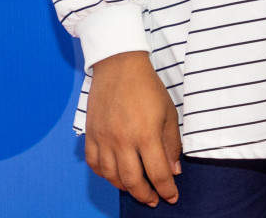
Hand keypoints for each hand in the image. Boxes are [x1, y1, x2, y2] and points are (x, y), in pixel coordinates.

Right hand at [86, 51, 181, 207]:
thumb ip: (171, 143)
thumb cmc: (148, 87)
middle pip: (132, 181)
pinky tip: (114, 175)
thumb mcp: (168, 112)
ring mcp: (104, 138)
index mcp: (146, 134)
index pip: (157, 173)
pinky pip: (94, 163)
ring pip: (111, 176)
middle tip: (154, 200)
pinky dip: (104, 174)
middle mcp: (123, 140)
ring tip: (136, 189)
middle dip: (145, 195)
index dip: (166, 189)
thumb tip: (173, 171)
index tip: (171, 197)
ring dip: (125, 188)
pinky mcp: (91, 134)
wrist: (119, 66)